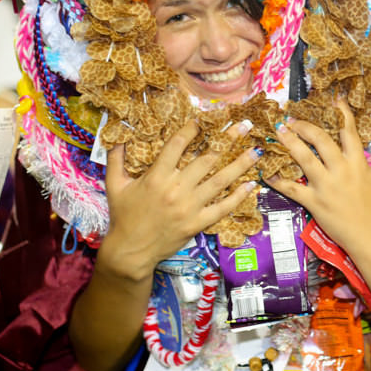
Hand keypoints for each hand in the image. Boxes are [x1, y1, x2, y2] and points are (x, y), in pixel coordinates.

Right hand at [101, 120, 259, 281]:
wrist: (130, 251)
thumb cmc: (122, 216)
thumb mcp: (114, 185)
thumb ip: (115, 158)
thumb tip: (117, 135)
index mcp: (156, 176)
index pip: (177, 145)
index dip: (192, 129)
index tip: (204, 119)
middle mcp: (176, 188)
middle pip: (206, 158)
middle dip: (226, 139)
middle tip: (244, 125)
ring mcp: (189, 207)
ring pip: (220, 181)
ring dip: (240, 164)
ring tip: (256, 151)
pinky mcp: (197, 223)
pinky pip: (222, 208)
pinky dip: (238, 196)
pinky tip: (252, 185)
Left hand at [267, 100, 370, 249]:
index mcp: (358, 163)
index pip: (348, 132)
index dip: (341, 113)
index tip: (334, 100)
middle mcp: (340, 170)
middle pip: (320, 140)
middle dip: (305, 126)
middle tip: (292, 119)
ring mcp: (325, 186)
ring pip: (304, 159)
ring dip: (289, 143)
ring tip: (278, 131)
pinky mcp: (314, 202)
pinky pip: (291, 188)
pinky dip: (277, 180)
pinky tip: (266, 171)